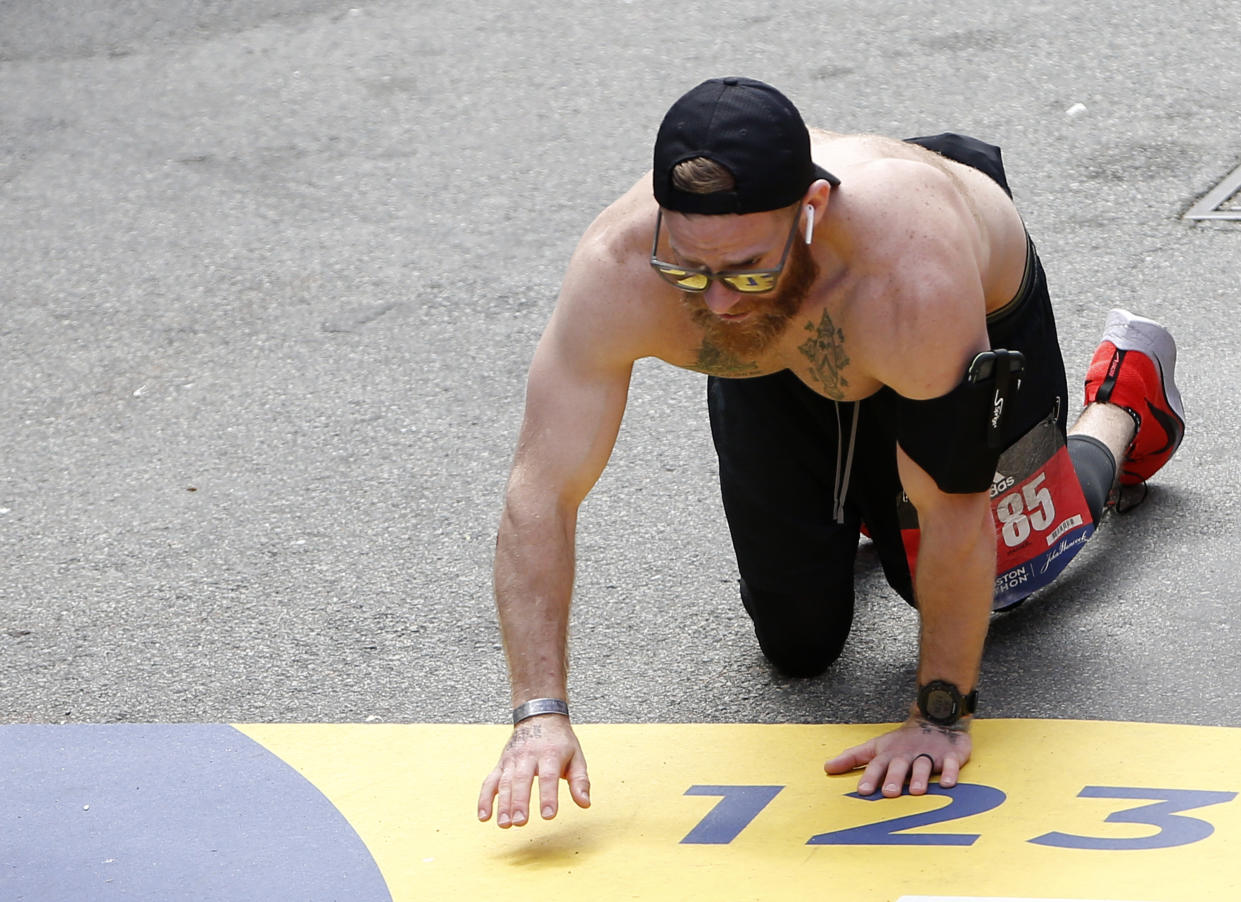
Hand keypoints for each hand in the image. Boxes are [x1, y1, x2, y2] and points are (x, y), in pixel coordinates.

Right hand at [477, 714, 590, 827]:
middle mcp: (528, 755)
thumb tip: (585, 804)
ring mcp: (512, 759)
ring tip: (505, 824)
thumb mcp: (576, 756)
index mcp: (550, 754)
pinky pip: (490, 781)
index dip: (548, 796)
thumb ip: (580, 781)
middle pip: (522, 780)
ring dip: (503, 804)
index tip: (549, 815)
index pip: (548, 777)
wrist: (539, 715)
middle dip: (520, 802)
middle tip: (520, 822)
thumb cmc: (560, 741)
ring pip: (504, 782)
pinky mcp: (501, 764)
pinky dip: (485, 799)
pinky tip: (484, 816)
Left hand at [824, 716, 971, 796]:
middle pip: (900, 766)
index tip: (863, 791)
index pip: (877, 765)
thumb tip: (827, 768)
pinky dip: (951, 773)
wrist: (935, 718)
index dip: (870, 777)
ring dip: (921, 777)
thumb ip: (852, 758)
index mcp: (889, 753)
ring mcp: (929, 754)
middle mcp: (908, 754)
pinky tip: (949, 784)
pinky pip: (951, 764)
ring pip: (924, 765)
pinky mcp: (950, 755)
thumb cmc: (902, 741)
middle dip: (895, 779)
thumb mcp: (875, 746)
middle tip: (890, 793)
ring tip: (918, 791)